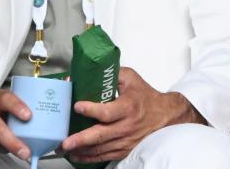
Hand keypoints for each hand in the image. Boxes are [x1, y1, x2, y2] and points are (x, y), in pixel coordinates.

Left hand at [61, 67, 201, 162]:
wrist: (164, 115)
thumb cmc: (145, 96)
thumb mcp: (131, 78)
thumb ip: (112, 74)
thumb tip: (89, 72)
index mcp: (128, 107)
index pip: (107, 112)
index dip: (91, 110)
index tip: (77, 106)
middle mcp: (126, 126)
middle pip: (101, 135)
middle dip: (81, 139)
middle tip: (65, 142)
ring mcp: (125, 140)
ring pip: (100, 149)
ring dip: (82, 150)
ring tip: (65, 149)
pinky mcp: (125, 149)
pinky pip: (105, 156)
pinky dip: (90, 158)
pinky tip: (78, 155)